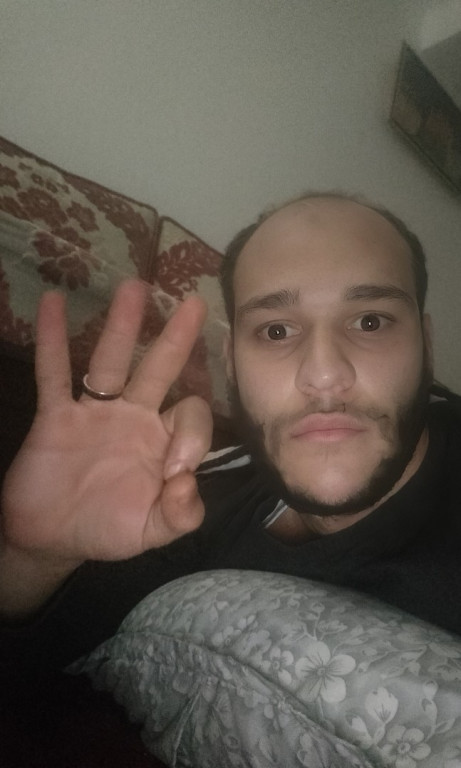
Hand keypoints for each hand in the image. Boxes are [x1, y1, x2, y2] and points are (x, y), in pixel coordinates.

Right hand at [0, 280, 211, 611]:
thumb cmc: (107, 529)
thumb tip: (188, 483)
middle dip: (176, 338)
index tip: (175, 473)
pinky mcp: (56, 415)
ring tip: (133, 286)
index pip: (190, 417)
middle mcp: (135, 417)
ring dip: (122, 326)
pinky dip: (52, 340)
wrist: (50, 539)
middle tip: (193, 303)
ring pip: (111, 362)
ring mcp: (95, 412)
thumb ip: (180, 516)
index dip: (192, 436)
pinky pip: (54, 373)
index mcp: (163, 442)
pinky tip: (52, 303)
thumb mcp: (150, 532)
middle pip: (159, 370)